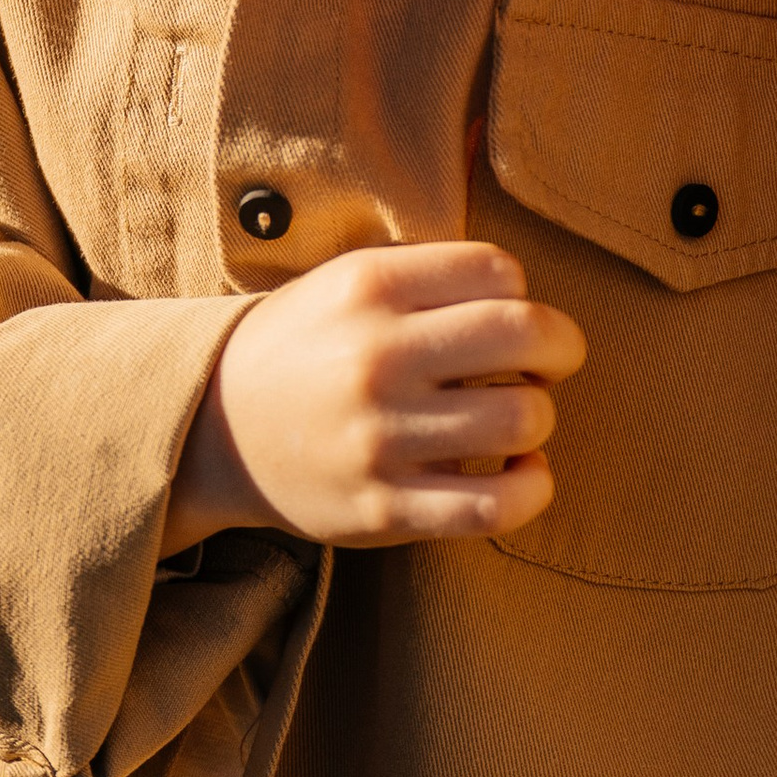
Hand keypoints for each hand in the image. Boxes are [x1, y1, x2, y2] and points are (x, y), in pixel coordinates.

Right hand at [163, 242, 584, 551]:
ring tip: (517, 422)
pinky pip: (495, 505)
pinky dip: (532, 488)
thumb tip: (531, 295)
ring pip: (523, 418)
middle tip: (547, 365)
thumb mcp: (348, 281)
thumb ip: (431, 276)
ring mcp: (380, 435)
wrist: (215, 430)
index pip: (500, 270)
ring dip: (540, 419)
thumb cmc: (305, 347)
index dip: (525, 294)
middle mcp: (377, 355)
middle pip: (527, 333)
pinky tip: (522, 473)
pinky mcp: (383, 506)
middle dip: (561, 348)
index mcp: (370, 286)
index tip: (511, 317)